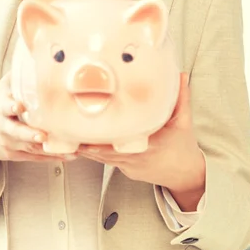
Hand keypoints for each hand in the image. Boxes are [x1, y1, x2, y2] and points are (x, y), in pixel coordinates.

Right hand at [0, 71, 76, 176]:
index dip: (11, 107)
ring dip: (49, 150)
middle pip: (16, 132)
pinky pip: (35, 158)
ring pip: (30, 148)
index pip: (4, 108)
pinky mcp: (17, 155)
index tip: (19, 106)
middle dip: (29, 134)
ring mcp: (10, 144)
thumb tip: (34, 54)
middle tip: (43, 135)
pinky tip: (69, 157)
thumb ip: (16, 77)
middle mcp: (4, 128)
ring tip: (70, 150)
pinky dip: (52, 158)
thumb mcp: (1, 90)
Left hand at [77, 73, 205, 193]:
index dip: (103, 137)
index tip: (88, 127)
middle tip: (66, 128)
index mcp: (150, 145)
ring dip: (83, 146)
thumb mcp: (184, 121)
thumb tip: (180, 74)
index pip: (122, 143)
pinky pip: (103, 160)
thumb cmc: (182, 146)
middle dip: (85, 140)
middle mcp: (135, 157)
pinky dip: (90, 152)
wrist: (185, 174)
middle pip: (103, 150)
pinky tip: (76, 143)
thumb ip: (181, 97)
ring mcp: (127, 164)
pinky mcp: (123, 168)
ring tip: (64, 134)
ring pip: (100, 157)